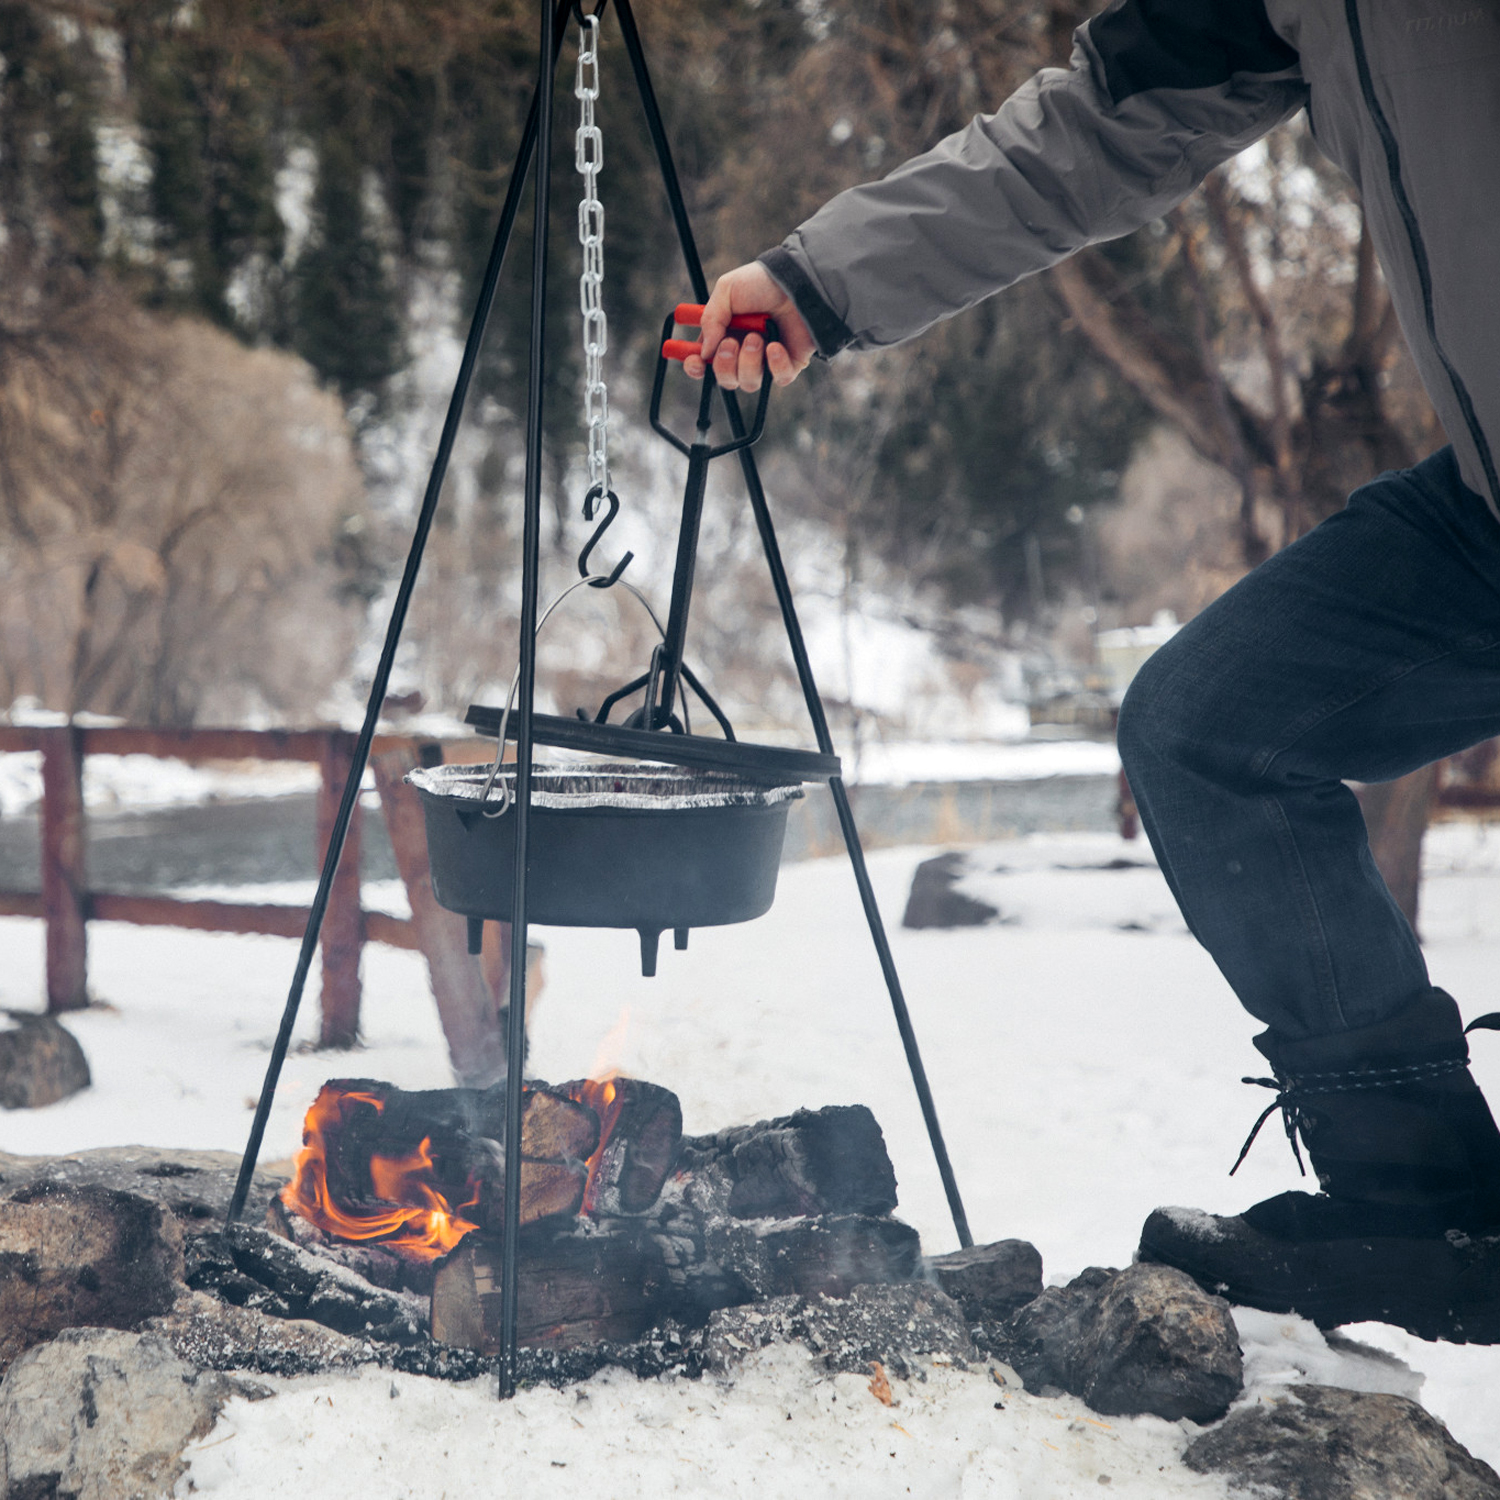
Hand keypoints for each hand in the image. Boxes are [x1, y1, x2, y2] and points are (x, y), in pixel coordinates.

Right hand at [683, 262, 815, 390]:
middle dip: (724, 366)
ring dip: (749, 361)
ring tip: (758, 337)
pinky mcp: (788, 366)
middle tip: (730, 343)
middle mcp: (743, 353)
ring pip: (749, 383)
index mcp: (724, 335)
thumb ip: (710, 319)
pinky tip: (776, 345)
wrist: (798, 282)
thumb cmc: (762, 283)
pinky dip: (775, 364)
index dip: (695, 367)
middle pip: (725, 380)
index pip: (705, 363)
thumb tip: (705, 352)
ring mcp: (766, 361)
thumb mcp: (727, 290)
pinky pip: (778, 379)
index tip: (695, 361)